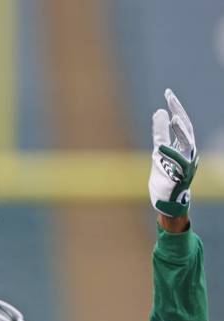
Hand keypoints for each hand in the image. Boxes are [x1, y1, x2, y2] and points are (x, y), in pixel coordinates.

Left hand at [149, 89, 198, 216]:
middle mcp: (189, 153)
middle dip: (179, 112)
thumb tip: (159, 111)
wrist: (166, 201)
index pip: (182, 122)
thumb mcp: (159, 151)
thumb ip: (160, 134)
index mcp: (184, 146)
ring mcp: (187, 165)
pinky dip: (170, 154)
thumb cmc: (165, 176)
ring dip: (181, 131)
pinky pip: (178, 164)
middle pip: (187, 129)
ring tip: (174, 117)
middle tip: (170, 97)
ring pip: (187, 145)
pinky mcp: (181, 176)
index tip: (167, 93)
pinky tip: (159, 147)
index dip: (176, 107)